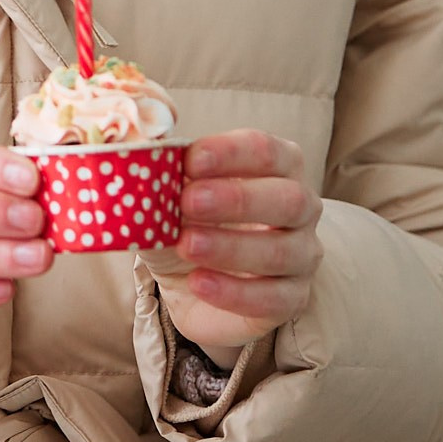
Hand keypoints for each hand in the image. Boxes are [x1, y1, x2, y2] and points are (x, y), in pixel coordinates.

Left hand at [140, 130, 323, 356]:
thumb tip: (140, 142)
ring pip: (281, 252)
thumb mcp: (171, 193)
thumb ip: (163, 166)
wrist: (192, 283)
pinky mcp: (291, 299)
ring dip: (230, 247)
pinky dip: (232, 291)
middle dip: (237, 199)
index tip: (190, 160)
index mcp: (279, 167)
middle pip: (287, 198)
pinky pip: (272, 298)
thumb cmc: (192, 222)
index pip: (267, 151)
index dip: (231, 153)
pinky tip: (198, 283)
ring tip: (186, 245)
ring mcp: (302, 256)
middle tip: (188, 201)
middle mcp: (301, 208)